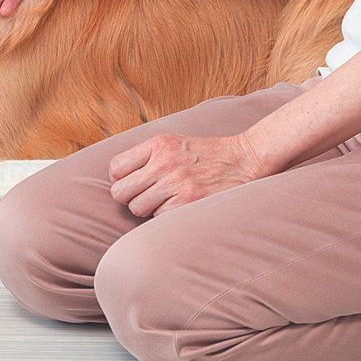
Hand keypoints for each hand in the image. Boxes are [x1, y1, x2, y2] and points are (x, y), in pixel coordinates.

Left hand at [108, 131, 268, 216]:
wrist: (244, 159)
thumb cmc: (206, 154)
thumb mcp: (174, 142)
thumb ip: (148, 155)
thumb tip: (118, 177)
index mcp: (158, 144)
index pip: (116, 168)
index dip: (120, 179)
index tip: (131, 183)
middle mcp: (164, 162)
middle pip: (120, 192)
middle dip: (129, 197)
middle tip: (144, 196)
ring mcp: (176, 183)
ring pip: (137, 208)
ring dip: (148, 208)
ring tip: (164, 200)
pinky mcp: (188, 203)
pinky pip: (158, 218)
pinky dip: (166, 215)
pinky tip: (180, 205)